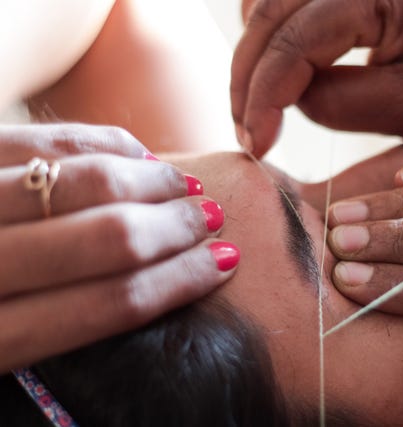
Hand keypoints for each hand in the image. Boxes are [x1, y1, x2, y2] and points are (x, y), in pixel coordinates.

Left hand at [0, 124, 237, 372]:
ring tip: (187, 191)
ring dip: (153, 184)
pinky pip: (44, 139)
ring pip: (84, 182)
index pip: (112, 303)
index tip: (226, 263)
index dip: (181, 281)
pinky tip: (139, 155)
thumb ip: (44, 336)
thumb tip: (141, 298)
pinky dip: (104, 143)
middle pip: (112, 239)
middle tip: (216, 222)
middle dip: (180, 229)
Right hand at [232, 0, 402, 156]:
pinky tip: (277, 77)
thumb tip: (282, 99)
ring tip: (259, 112)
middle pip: (268, 16)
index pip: (296, 40)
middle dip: (249, 79)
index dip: (264, 95)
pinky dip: (272, 40)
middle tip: (250, 137)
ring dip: (255, 58)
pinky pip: (288, 5)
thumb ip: (336, 102)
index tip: (257, 146)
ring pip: (268, 5)